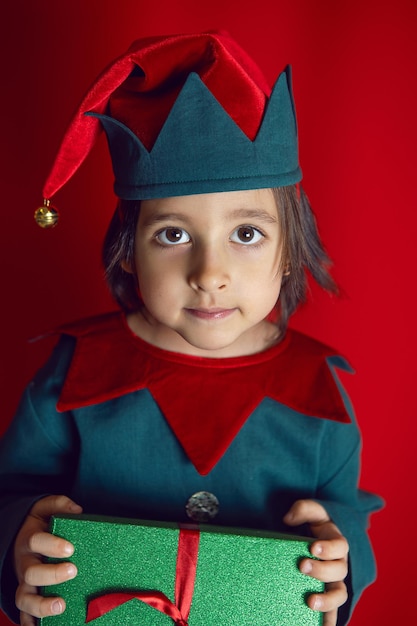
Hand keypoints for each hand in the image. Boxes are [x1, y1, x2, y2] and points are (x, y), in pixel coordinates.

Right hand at [13, 494, 82, 625]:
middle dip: (51, 575)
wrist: (20, 539)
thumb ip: (59, 504)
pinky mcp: (26, 597)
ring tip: (61, 606)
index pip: (37, 542)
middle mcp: (24, 564)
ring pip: (24, 598)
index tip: (70, 548)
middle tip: (73, 571)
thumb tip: (77, 510)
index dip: (52, 545)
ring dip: (40, 606)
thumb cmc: (40, 524)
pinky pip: (24, 615)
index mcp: (30, 540)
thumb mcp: (45, 508)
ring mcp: (24, 583)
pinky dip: (30, 623)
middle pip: (31, 573)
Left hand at [283, 499, 348, 625]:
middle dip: (321, 570)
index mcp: (336, 543)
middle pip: (338, 571)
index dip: (328, 548)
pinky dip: (328, 621)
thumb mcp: (312, 512)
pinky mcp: (327, 595)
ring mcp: (334, 582)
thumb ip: (303, 509)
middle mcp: (339, 564)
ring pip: (339, 594)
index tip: (312, 547)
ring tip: (311, 603)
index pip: (339, 546)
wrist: (316, 538)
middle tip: (302, 566)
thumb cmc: (314, 524)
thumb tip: (288, 518)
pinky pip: (332, 612)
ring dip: (328, 600)